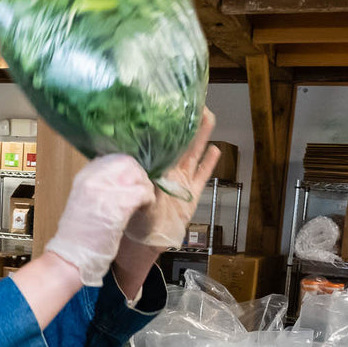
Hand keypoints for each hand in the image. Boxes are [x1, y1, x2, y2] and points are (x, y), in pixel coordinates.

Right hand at [46, 154, 154, 286]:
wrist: (71, 256)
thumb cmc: (79, 236)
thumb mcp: (84, 201)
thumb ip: (100, 187)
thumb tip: (123, 180)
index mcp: (84, 176)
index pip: (114, 157)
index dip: (129, 168)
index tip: (134, 180)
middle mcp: (93, 179)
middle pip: (128, 163)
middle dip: (140, 176)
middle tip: (142, 191)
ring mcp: (104, 191)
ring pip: (137, 176)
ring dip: (145, 188)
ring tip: (143, 201)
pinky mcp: (117, 206)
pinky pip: (142, 193)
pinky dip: (148, 201)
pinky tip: (144, 209)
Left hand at [124, 108, 220, 248]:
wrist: (143, 243)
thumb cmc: (131, 218)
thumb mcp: (131, 195)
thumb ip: (138, 180)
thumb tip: (140, 166)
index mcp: (151, 169)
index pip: (158, 142)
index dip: (164, 126)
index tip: (168, 107)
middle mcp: (166, 172)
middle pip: (179, 143)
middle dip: (186, 124)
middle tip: (194, 103)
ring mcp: (180, 182)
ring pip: (193, 154)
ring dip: (201, 136)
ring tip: (208, 117)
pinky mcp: (191, 195)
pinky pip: (202, 176)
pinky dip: (208, 164)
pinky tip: (215, 150)